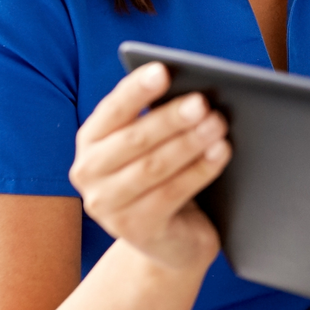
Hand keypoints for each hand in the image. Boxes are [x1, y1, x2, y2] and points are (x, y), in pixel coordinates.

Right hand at [69, 62, 229, 272]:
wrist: (170, 239)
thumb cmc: (164, 177)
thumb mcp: (154, 146)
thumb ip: (159, 119)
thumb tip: (192, 89)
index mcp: (90, 141)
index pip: (112, 110)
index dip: (137, 90)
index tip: (162, 70)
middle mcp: (88, 173)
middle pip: (135, 140)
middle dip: (171, 119)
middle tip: (202, 102)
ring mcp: (108, 206)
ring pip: (153, 167)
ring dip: (189, 143)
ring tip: (218, 125)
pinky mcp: (135, 229)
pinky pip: (171, 194)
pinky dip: (199, 170)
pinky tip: (221, 153)